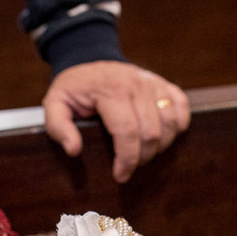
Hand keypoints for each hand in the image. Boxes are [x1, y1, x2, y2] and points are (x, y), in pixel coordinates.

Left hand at [42, 61, 190, 183]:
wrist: (88, 59)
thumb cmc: (73, 89)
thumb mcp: (55, 105)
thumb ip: (59, 128)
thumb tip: (74, 150)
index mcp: (110, 91)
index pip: (127, 132)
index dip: (127, 160)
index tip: (120, 175)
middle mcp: (136, 84)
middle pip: (152, 133)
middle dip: (143, 158)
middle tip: (129, 167)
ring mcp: (152, 82)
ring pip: (170, 123)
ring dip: (160, 146)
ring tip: (143, 153)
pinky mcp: (162, 83)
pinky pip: (181, 106)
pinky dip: (178, 124)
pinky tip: (163, 136)